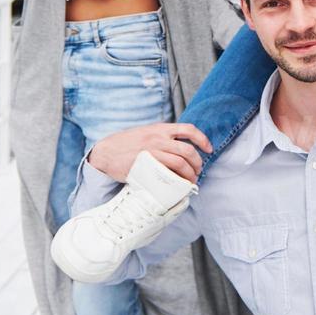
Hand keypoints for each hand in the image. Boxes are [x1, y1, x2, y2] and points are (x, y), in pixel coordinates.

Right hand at [87, 122, 212, 183]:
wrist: (106, 151)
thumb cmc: (127, 144)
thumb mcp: (146, 133)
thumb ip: (162, 137)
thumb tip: (181, 149)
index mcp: (160, 128)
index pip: (188, 129)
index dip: (202, 139)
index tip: (209, 149)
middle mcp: (158, 138)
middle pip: (188, 151)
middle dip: (198, 164)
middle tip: (197, 172)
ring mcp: (152, 152)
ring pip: (180, 163)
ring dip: (189, 174)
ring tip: (190, 181)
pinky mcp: (146, 166)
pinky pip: (167, 174)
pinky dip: (176, 181)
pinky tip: (177, 186)